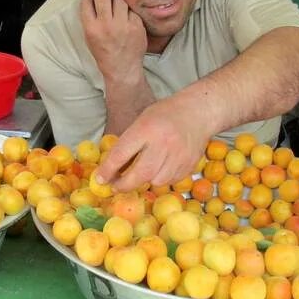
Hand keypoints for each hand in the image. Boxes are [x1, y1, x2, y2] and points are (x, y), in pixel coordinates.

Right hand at [79, 0, 146, 82]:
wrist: (122, 68)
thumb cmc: (104, 53)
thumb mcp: (89, 37)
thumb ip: (90, 18)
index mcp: (91, 28)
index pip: (86, 1)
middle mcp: (107, 25)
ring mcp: (123, 25)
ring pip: (119, 0)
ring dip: (117, 2)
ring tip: (117, 11)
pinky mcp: (137, 25)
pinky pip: (131, 10)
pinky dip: (129, 14)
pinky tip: (127, 22)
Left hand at [95, 96, 211, 191]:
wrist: (198, 111)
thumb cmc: (164, 115)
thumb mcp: (142, 121)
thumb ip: (128, 143)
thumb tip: (112, 169)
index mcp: (146, 128)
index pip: (121, 154)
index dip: (107, 170)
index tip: (100, 179)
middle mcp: (163, 143)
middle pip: (139, 174)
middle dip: (124, 184)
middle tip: (116, 186)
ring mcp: (178, 156)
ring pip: (155, 181)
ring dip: (145, 181)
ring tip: (141, 173)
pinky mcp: (189, 165)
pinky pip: (170, 181)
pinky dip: (161, 178)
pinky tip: (160, 168)